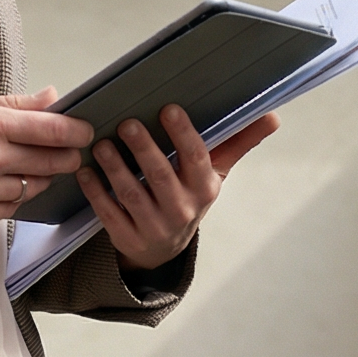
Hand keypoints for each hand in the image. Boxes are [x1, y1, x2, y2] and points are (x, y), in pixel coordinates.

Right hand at [0, 88, 89, 228]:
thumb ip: (15, 104)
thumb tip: (54, 96)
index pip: (50, 128)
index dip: (76, 130)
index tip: (87, 129)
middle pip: (52, 161)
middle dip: (68, 155)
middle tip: (71, 150)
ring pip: (37, 186)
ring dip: (42, 176)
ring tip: (28, 164)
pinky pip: (15, 206)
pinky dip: (17, 194)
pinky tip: (3, 182)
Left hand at [77, 104, 278, 273]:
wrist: (164, 248)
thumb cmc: (189, 195)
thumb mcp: (215, 173)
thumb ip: (238, 142)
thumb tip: (273, 116)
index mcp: (204, 188)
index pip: (197, 159)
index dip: (183, 134)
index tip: (168, 108)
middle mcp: (182, 210)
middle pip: (161, 177)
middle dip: (144, 149)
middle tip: (126, 123)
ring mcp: (154, 227)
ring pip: (133, 196)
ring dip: (115, 169)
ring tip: (101, 145)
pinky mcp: (128, 238)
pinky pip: (110, 214)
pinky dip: (96, 193)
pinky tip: (84, 171)